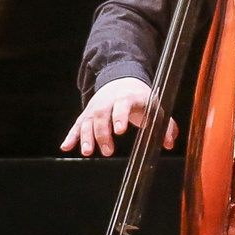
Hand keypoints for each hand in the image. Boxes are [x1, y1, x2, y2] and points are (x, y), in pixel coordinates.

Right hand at [62, 78, 176, 156]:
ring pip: (87, 121)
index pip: (122, 105)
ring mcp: (96, 108)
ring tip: (88, 152)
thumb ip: (165, 125)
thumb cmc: (140, 99)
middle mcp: (108, 102)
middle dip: (103, 134)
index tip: (120, 131)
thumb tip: (169, 143)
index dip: (120, 116)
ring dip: (85, 137)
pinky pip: (77, 125)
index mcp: (127, 97)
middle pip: (102, 116)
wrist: (121, 82)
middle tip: (108, 151)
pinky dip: (71, 136)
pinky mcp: (87, 114)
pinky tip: (66, 147)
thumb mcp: (155, 108)